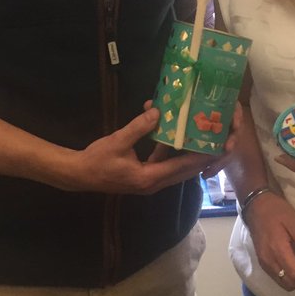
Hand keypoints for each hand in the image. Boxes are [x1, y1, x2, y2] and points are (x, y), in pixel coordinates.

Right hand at [74, 107, 218, 194]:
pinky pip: (164, 168)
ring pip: (175, 171)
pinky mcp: (143, 179)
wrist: (79, 175)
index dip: (199, 158)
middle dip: (200, 160)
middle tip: (216, 144)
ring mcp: (148, 183)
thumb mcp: (118, 140)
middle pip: (183, 173)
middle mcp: (153, 184)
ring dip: (187, 158)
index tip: (215, 147)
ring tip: (202, 142)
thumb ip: (139, 127)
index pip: (181, 168)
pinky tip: (175, 140)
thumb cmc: (97, 160)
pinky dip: (171, 157)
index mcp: (148, 177)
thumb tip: (157, 111)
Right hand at [244, 191, 294, 290]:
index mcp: (276, 249)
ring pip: (284, 283)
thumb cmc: (276, 210)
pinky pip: (279, 277)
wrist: (255, 206)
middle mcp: (268, 261)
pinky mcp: (263, 262)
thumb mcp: (294, 222)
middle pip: (290, 283)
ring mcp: (264, 263)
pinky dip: (292, 276)